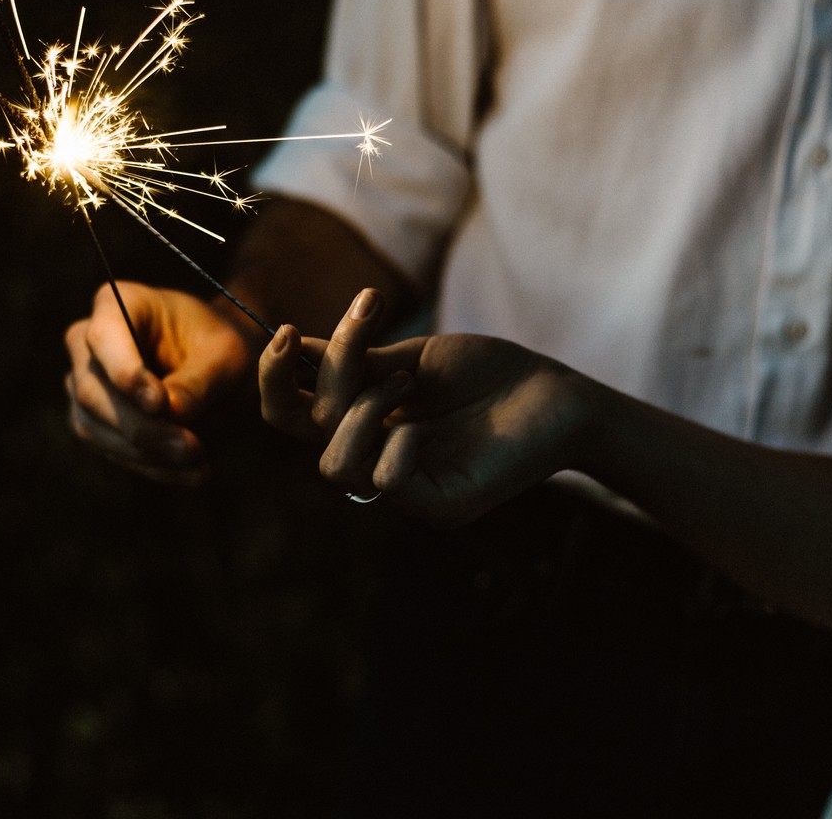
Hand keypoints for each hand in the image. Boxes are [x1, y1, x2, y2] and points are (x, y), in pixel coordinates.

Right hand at [65, 281, 254, 484]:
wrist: (217, 365)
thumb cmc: (219, 346)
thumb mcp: (226, 356)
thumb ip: (198, 381)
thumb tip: (170, 413)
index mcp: (117, 303)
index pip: (105, 337)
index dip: (126, 373)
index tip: (159, 403)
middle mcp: (86, 342)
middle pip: (92, 390)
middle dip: (142, 426)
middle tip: (191, 447)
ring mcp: (82, 384)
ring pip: (95, 427)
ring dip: (147, 453)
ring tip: (199, 462)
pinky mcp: (92, 422)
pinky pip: (112, 451)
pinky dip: (153, 467)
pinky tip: (193, 473)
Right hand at [260, 289, 590, 525]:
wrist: (558, 393)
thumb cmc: (488, 373)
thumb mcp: (411, 356)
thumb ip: (355, 360)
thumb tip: (293, 344)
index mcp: (359, 422)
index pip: (289, 413)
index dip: (273, 377)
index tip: (287, 331)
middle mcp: (371, 456)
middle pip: (300, 432)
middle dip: (324, 375)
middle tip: (364, 325)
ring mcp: (404, 487)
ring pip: (334, 464)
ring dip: (361, 408)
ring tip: (407, 379)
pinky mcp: (440, 506)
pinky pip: (387, 486)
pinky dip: (395, 447)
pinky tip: (421, 424)